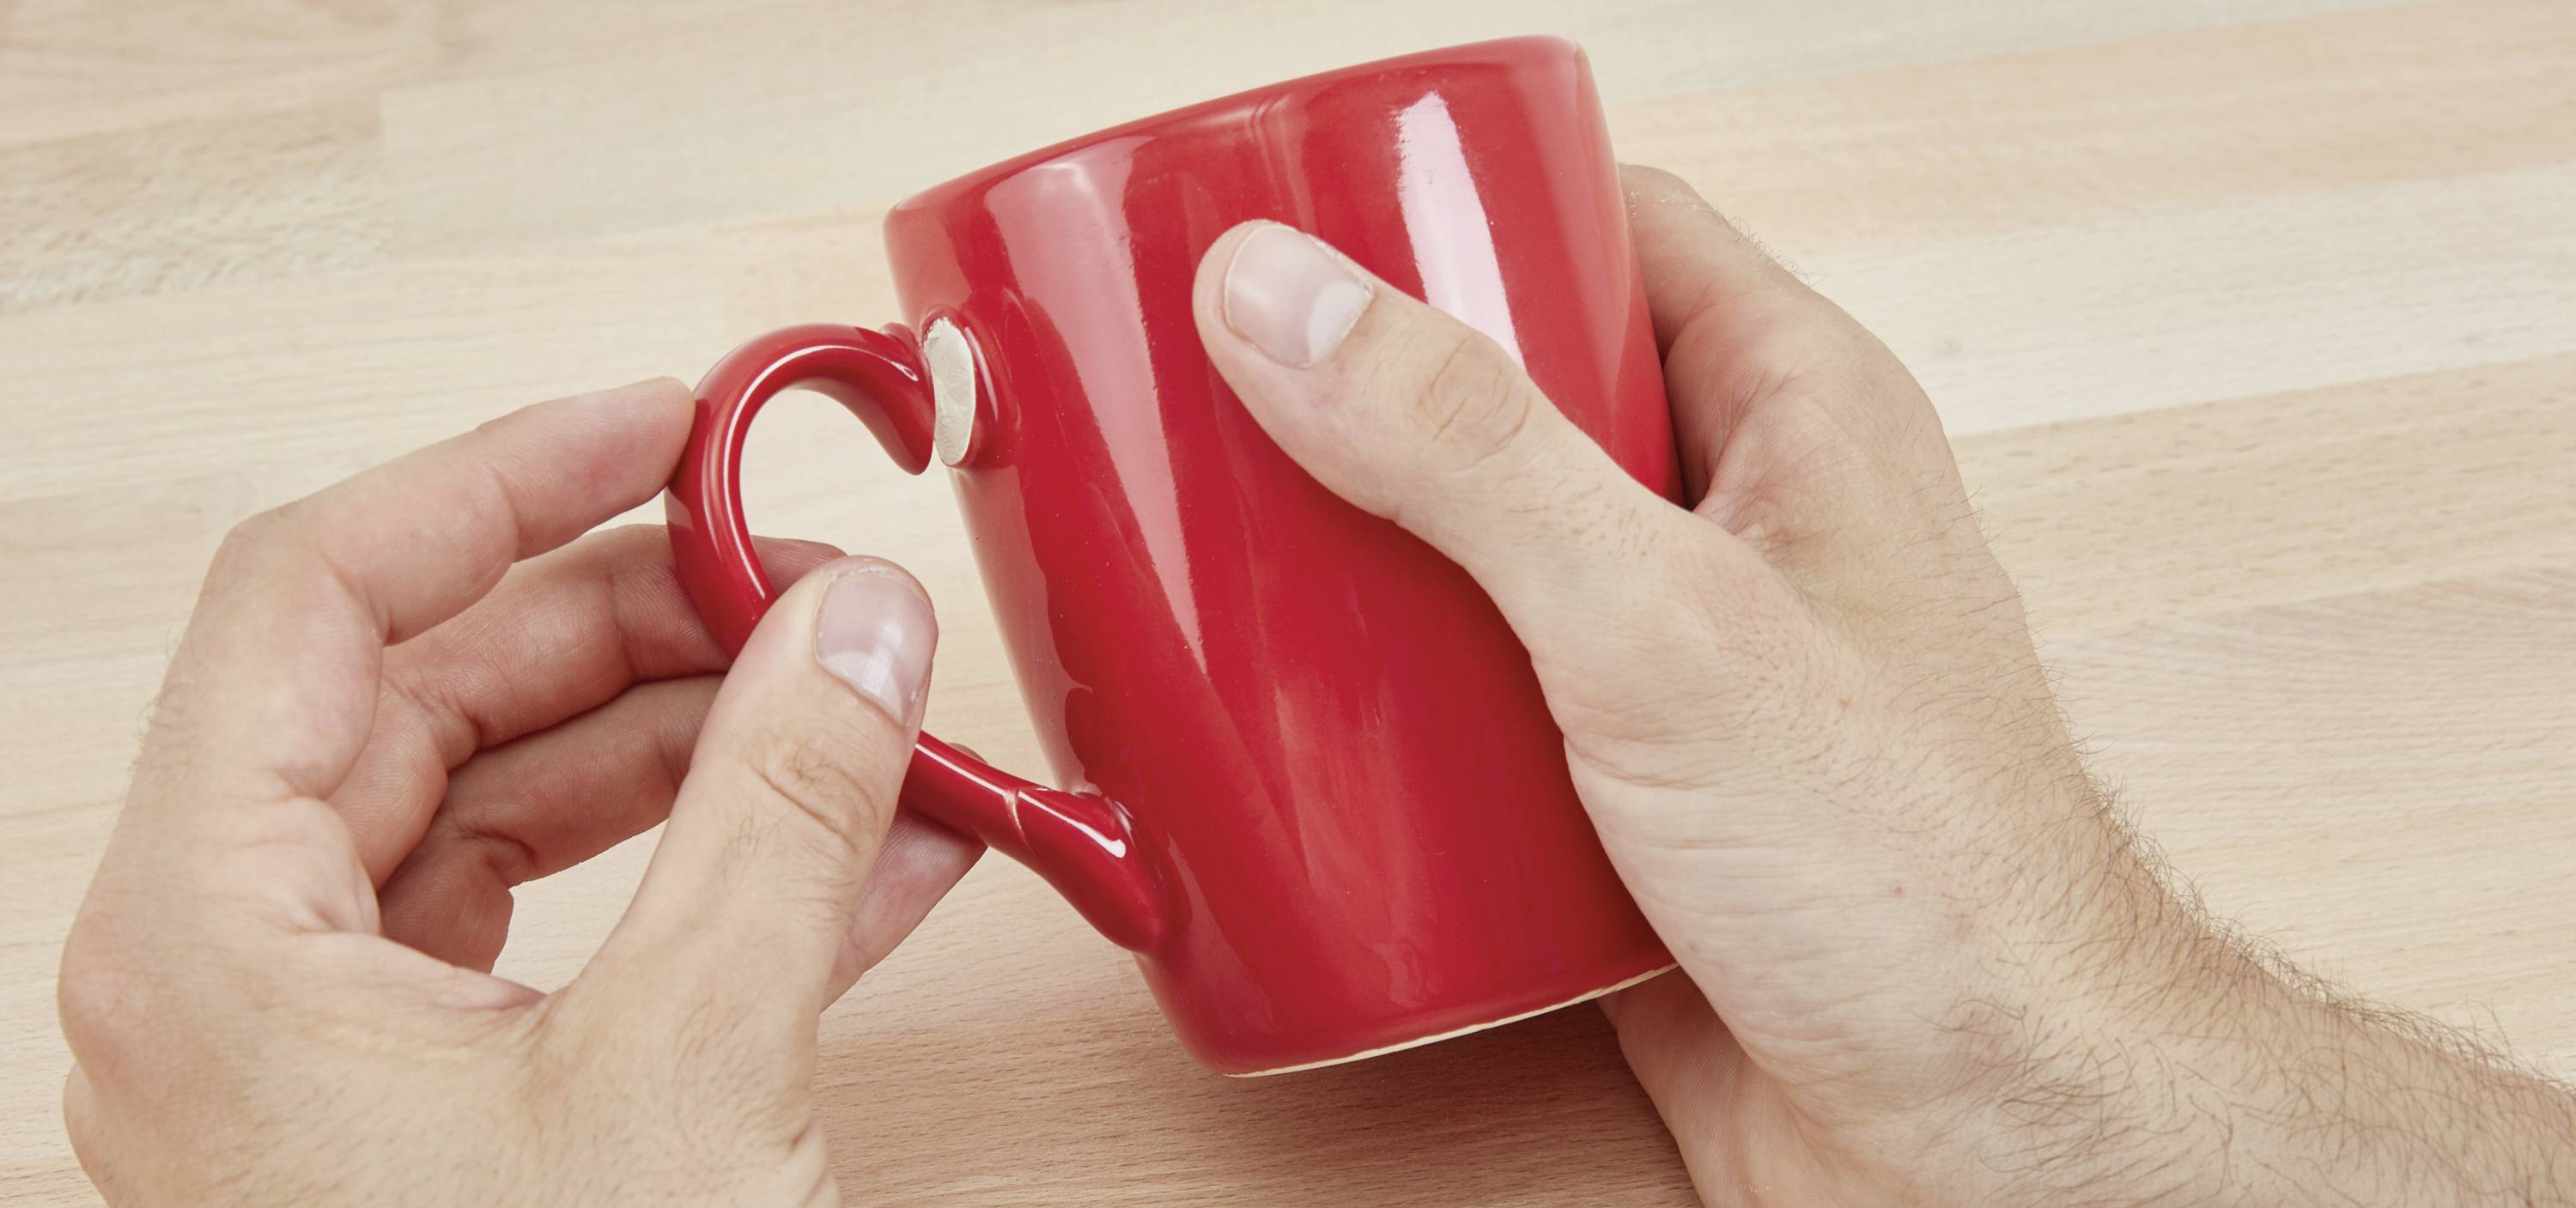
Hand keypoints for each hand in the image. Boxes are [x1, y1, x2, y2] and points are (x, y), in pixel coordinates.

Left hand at [57, 381, 980, 1205]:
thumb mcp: (692, 1072)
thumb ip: (781, 814)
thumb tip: (858, 627)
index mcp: (211, 937)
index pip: (324, 596)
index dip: (504, 477)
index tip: (665, 419)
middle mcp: (243, 977)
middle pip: (438, 695)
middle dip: (653, 627)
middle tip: (817, 585)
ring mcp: (341, 1053)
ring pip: (520, 813)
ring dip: (714, 754)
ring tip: (883, 714)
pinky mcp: (449, 1117)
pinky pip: (579, 933)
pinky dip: (724, 878)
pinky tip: (884, 851)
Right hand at [1191, 171, 2575, 1204]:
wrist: (1981, 1145)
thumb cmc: (1928, 888)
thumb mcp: (1670, 628)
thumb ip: (1476, 455)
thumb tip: (1287, 300)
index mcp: (1796, 415)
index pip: (1612, 227)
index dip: (1457, 208)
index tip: (1303, 230)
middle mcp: (1741, 521)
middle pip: (1522, 393)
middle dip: (1371, 397)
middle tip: (1226, 403)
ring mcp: (1683, 662)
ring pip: (1489, 557)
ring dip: (1365, 560)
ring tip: (1230, 555)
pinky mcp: (1629, 794)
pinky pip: (1483, 703)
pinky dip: (1391, 704)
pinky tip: (1303, 722)